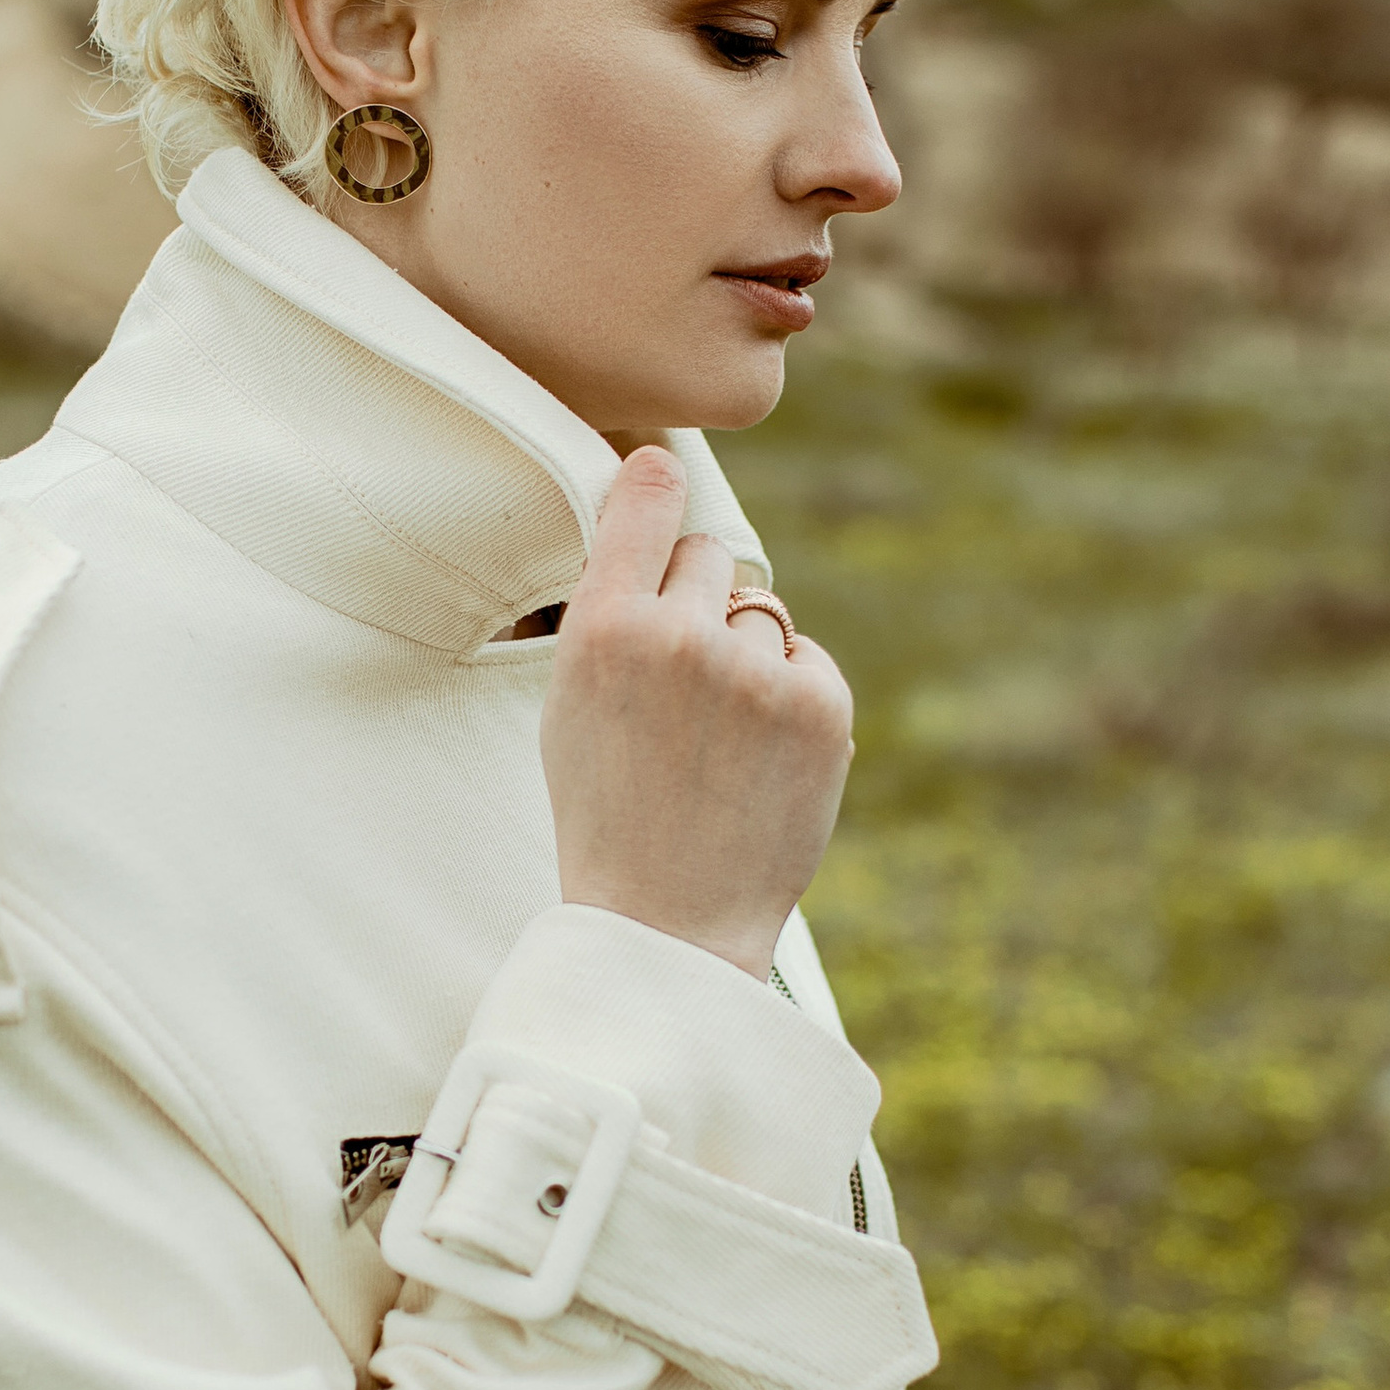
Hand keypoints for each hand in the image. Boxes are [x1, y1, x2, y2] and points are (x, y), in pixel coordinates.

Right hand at [538, 449, 854, 981]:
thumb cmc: (608, 815)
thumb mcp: (570, 705)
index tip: (661, 468)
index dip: (656, 481)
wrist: (671, 921)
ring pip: (758, 614)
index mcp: (602, 631)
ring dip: (745, 655)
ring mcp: (756, 670)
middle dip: (697, 601)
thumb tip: (652, 521)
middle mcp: (680, 636)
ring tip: (717, 740)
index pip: (644, 504)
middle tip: (681, 682)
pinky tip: (758, 757)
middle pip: (707, 558)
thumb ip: (609, 615)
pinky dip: (792, 696)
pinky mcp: (819, 704)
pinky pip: (807, 659)